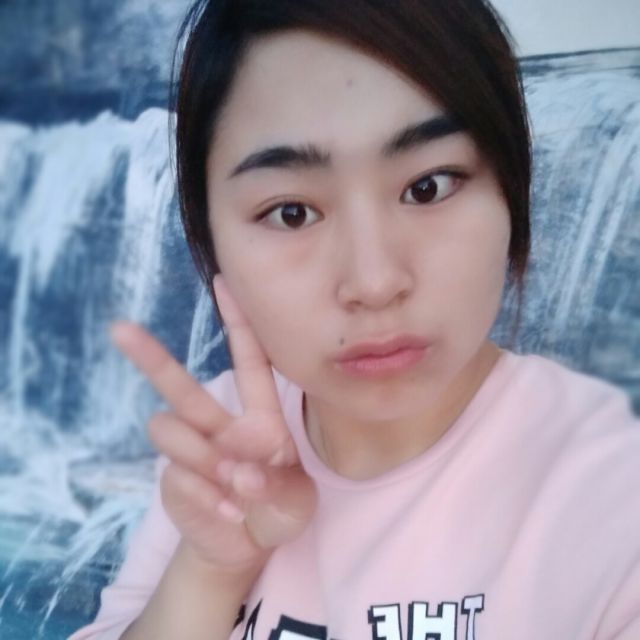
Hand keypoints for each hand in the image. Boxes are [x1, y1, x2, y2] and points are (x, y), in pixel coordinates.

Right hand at [109, 274, 316, 575]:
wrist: (248, 547)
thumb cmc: (279, 510)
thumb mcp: (296, 501)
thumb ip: (277, 486)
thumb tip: (238, 474)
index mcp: (260, 418)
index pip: (249, 362)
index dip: (238, 323)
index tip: (223, 281)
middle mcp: (221, 427)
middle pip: (179, 387)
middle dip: (151, 357)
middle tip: (120, 328)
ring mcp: (193, 453)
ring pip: (169, 430)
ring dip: (203, 457)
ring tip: (235, 488)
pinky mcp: (174, 482)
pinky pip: (177, 476)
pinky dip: (207, 499)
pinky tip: (228, 514)